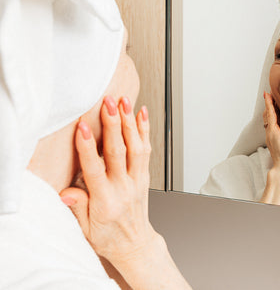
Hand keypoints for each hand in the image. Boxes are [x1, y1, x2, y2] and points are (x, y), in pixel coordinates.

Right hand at [60, 96, 190, 289]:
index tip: (83, 128)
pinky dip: (144, 131)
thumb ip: (78, 209)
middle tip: (108, 103)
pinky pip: (146, 151)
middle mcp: (124, 187)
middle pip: (119, 152)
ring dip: (130, 122)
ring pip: (136, 147)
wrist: (135, 244)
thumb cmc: (108, 237)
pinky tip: (141, 114)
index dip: (88, 147)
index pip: (96, 169)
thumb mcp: (86, 230)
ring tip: (125, 101)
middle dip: (113, 125)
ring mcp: (137, 180)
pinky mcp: (144, 176)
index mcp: (106, 200)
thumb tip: (67, 194)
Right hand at [259, 92, 279, 205]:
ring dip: (269, 103)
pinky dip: (269, 106)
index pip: (278, 122)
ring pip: (269, 114)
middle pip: (272, 116)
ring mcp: (272, 133)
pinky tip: (268, 97)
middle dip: (271, 106)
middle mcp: (273, 135)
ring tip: (268, 93)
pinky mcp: (273, 132)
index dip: (278, 112)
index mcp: (279, 139)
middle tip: (270, 94)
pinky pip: (270, 115)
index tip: (279, 103)